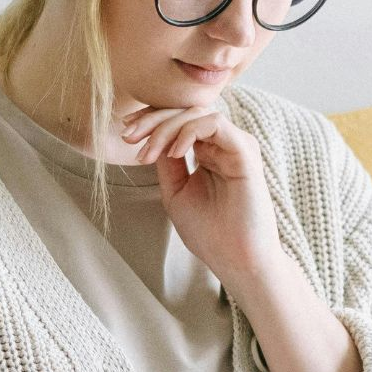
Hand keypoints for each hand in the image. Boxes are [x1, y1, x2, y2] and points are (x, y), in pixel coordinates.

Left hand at [121, 103, 281, 288]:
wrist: (236, 260)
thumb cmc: (210, 233)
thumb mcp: (176, 192)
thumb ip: (167, 163)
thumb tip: (151, 136)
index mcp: (209, 152)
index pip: (180, 121)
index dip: (151, 120)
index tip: (126, 133)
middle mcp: (224, 144)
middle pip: (186, 111)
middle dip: (152, 119)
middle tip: (129, 136)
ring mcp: (236, 146)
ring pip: (197, 113)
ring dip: (165, 127)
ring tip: (147, 152)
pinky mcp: (245, 151)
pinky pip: (214, 123)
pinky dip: (188, 132)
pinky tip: (174, 153)